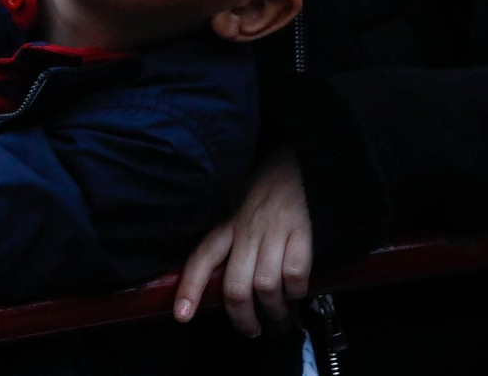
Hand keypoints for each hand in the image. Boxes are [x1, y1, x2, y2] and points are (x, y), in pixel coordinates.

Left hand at [172, 145, 311, 335]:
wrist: (305, 157)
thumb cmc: (272, 186)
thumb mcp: (240, 205)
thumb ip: (232, 236)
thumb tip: (223, 280)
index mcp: (228, 222)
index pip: (202, 257)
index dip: (190, 289)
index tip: (182, 316)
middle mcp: (248, 227)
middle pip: (235, 285)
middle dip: (242, 317)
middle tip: (251, 329)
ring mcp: (275, 229)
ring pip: (264, 285)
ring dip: (273, 310)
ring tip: (278, 315)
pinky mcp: (303, 230)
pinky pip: (295, 273)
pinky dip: (296, 290)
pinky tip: (298, 290)